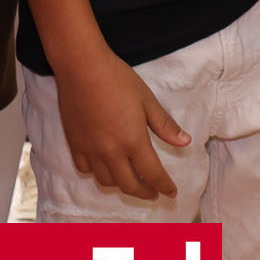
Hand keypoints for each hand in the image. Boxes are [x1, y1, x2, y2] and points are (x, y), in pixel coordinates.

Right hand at [54, 47, 189, 199]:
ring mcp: (91, 150)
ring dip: (122, 185)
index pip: (153, 174)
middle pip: (130, 185)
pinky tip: (104, 166)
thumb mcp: (147, 100)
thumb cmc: (117, 79)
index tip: (171, 192)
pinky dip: (97, 173)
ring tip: (130, 179)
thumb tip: (185, 142)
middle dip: (145, 193)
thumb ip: (165, 125)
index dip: (164, 186)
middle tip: (153, 193)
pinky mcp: (74, 144)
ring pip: (107, 181)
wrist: (81, 66)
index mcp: (133, 140)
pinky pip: (86, 169)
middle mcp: (111, 152)